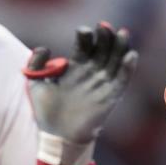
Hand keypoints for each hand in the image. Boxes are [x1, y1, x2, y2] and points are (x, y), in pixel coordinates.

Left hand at [24, 23, 138, 159]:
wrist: (57, 137)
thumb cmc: (46, 112)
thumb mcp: (35, 84)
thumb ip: (36, 63)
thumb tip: (45, 48)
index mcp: (75, 67)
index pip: (85, 45)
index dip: (87, 36)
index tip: (85, 31)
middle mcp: (90, 73)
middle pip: (103, 49)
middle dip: (105, 36)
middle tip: (104, 27)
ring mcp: (101, 85)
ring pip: (115, 61)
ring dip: (120, 47)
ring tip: (121, 34)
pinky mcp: (110, 98)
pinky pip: (122, 81)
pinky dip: (128, 68)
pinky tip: (130, 55)